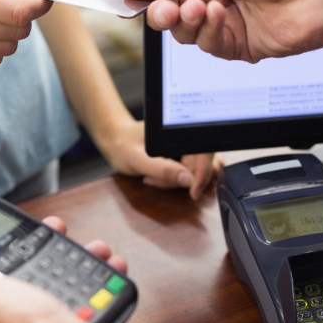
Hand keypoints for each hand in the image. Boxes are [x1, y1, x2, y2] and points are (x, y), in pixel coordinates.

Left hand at [96, 119, 221, 198]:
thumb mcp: (137, 159)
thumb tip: (188, 180)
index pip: (206, 152)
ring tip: (152, 176)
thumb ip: (162, 169)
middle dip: (183, 179)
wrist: (116, 141)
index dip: (204, 173)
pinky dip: (173, 181)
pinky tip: (155, 176)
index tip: (193, 192)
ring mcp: (187, 148)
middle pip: (205, 165)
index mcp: (181, 130)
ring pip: (197, 173)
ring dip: (176, 181)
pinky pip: (188, 176)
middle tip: (156, 178)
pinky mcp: (183, 157)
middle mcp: (188, 137)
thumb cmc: (123, 145)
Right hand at [125, 0, 322, 62]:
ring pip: (186, 33)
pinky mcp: (240, 47)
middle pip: (171, 14)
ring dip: (188, 20)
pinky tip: (221, 15)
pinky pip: (209, 46)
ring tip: (203, 7)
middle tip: (165, 9)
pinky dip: (210, 31)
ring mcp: (228, 24)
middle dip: (164, 12)